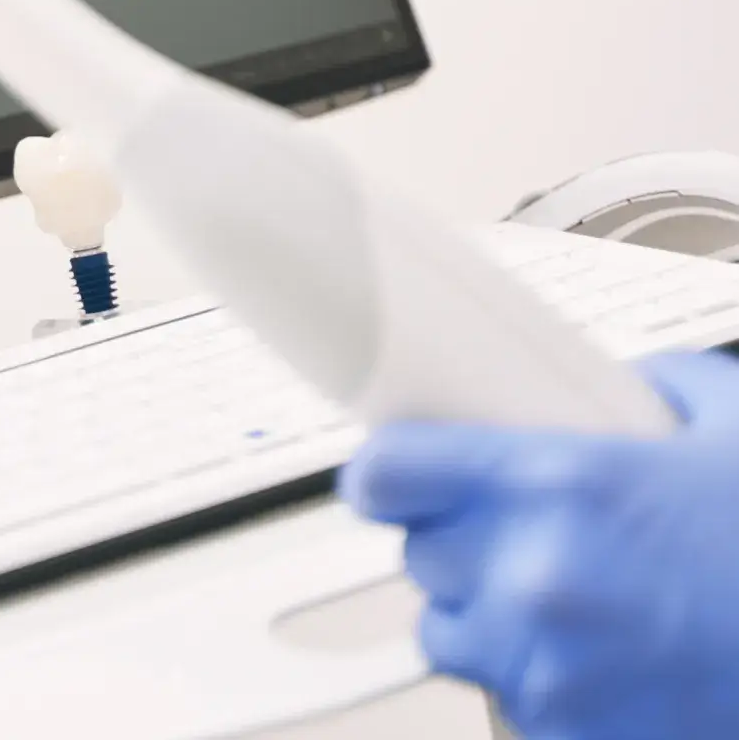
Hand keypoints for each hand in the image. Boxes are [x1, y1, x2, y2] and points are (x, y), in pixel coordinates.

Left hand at [341, 352, 738, 738]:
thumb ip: (646, 390)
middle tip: (512, 526)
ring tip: (554, 596)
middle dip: (456, 536)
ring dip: (483, 612)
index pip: (385, 473)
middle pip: (416, 554)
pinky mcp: (577, 737)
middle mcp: (535, 576)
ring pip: (448, 635)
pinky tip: (597, 651)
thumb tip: (612, 383)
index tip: (390, 471)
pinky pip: (510, 700)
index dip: (384, 470)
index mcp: (555, 484)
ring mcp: (551, 667)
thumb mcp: (726, 425)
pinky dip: (537, 678)